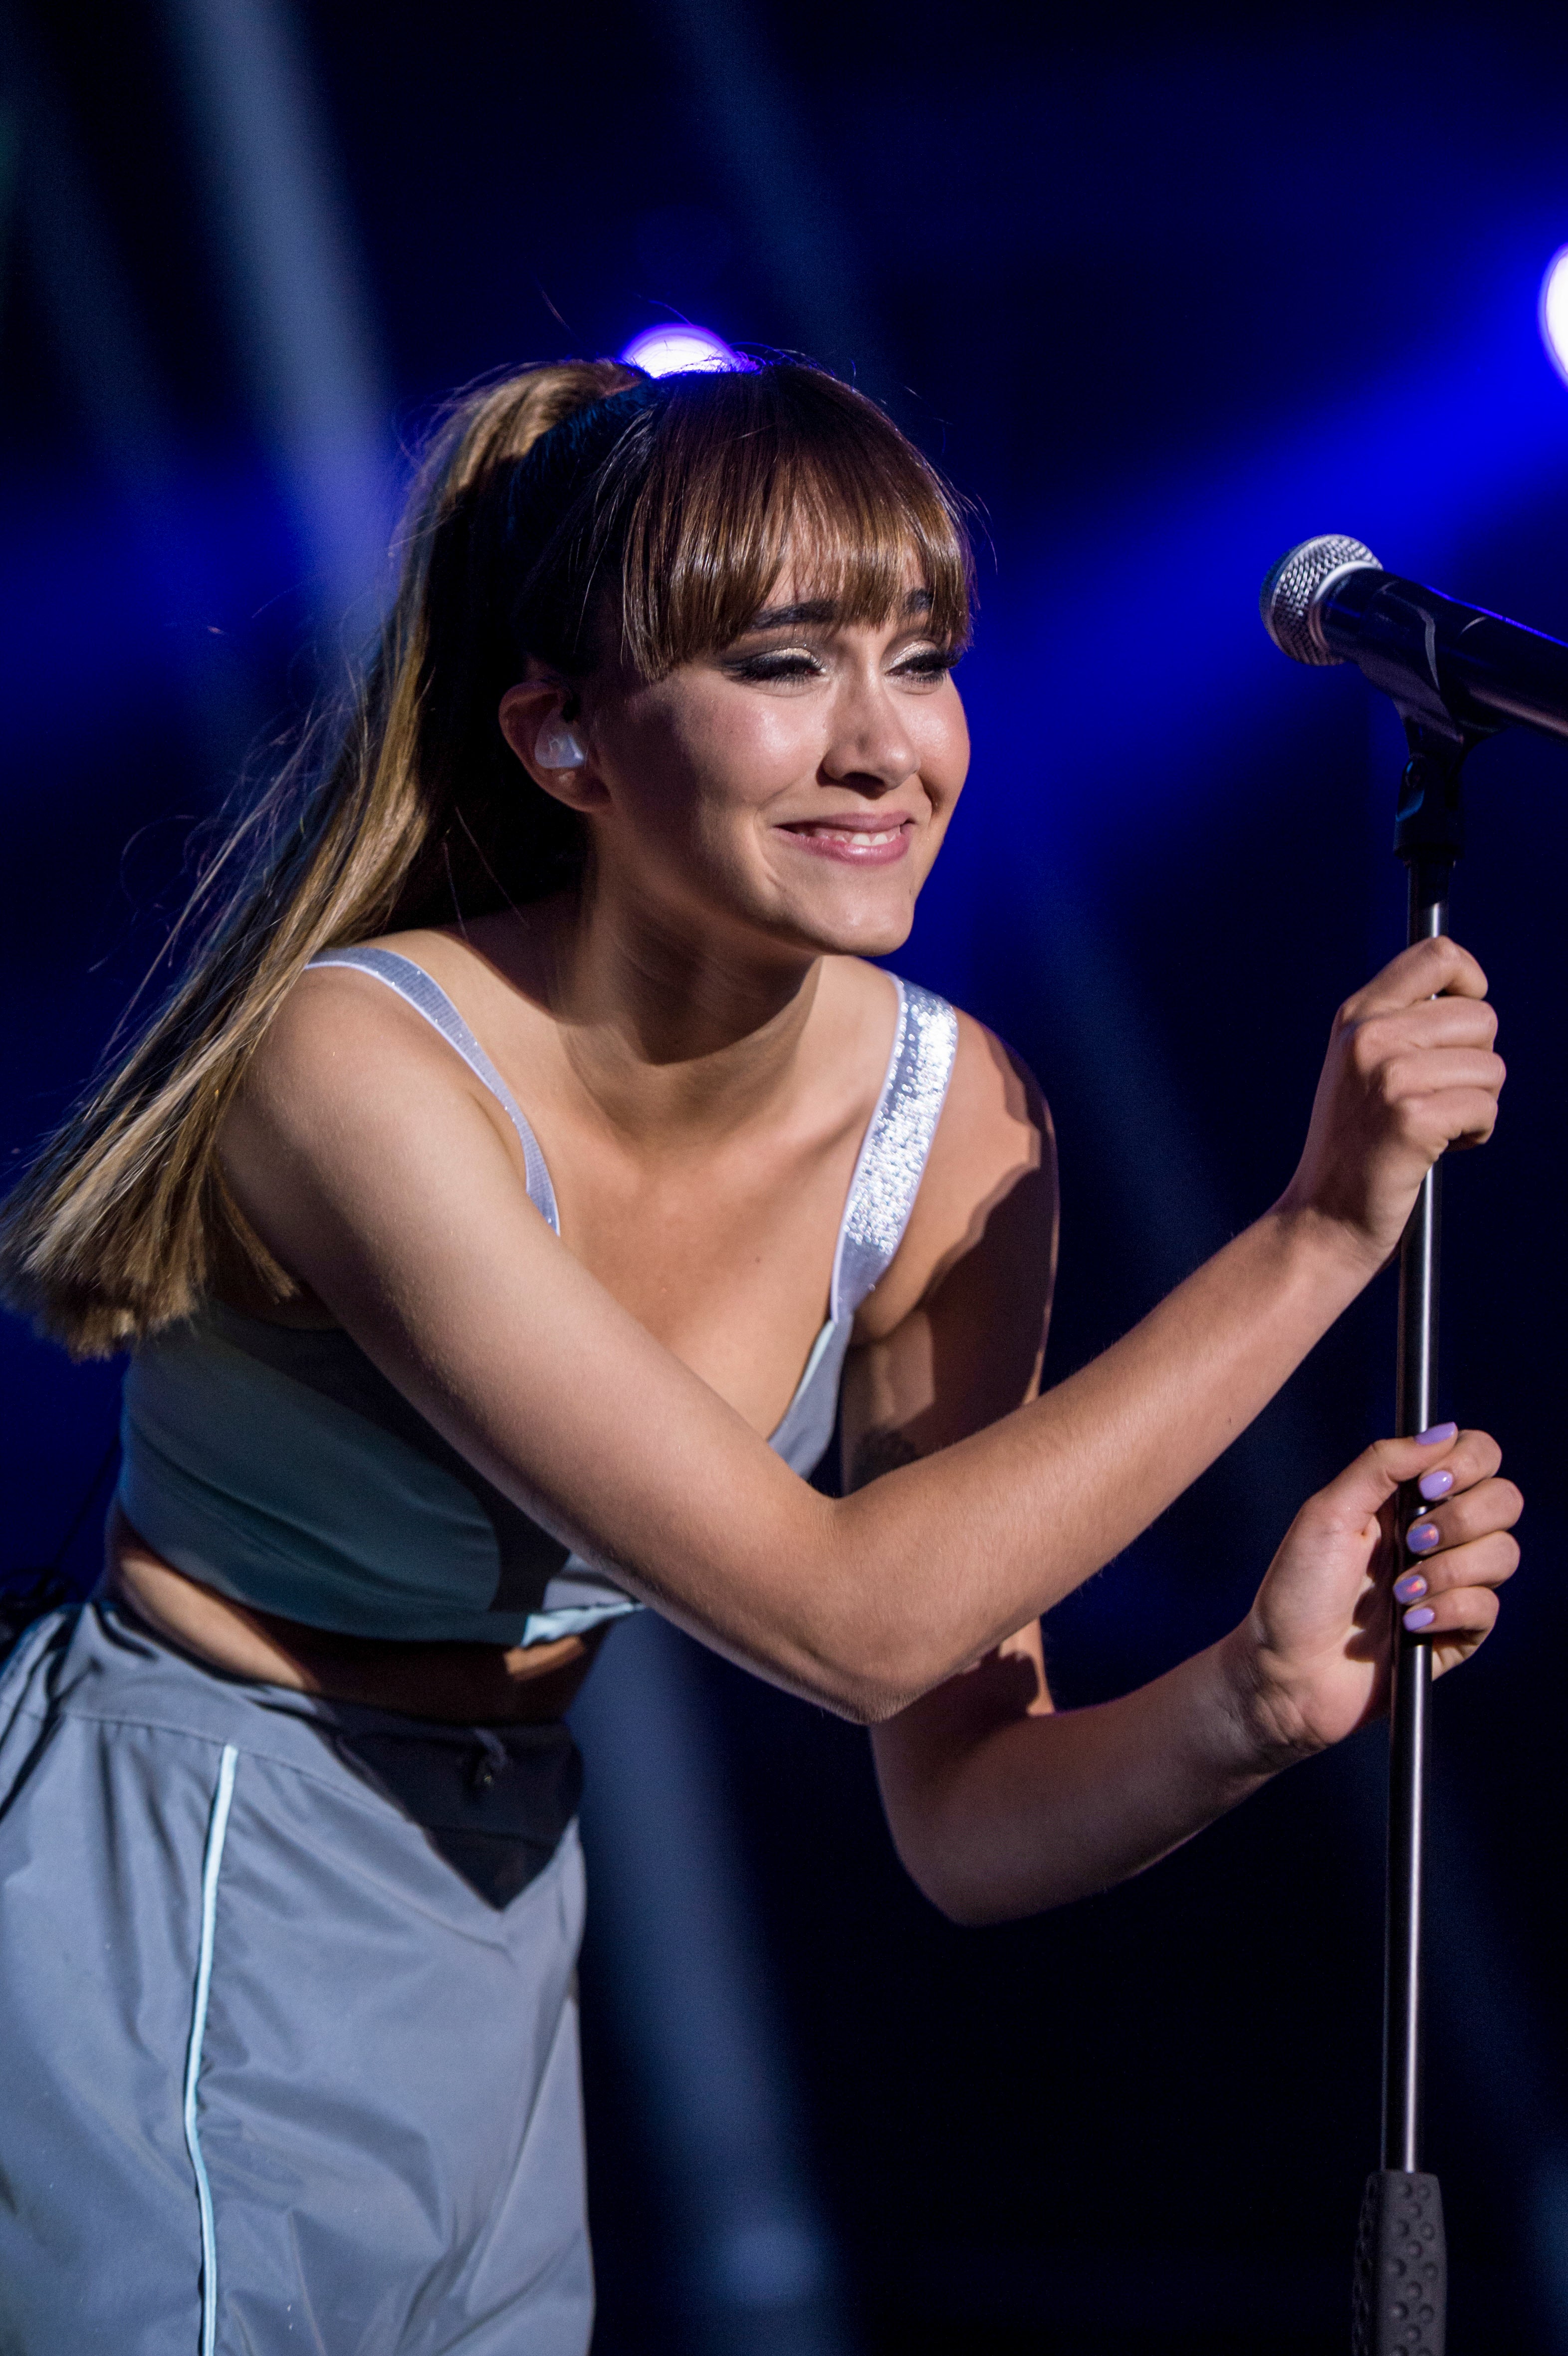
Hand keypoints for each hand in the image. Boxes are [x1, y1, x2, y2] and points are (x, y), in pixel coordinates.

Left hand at [1222, 1427, 1521, 1765]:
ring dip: (1450, 1571)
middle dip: (1462, 1520)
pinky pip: (1488, 1608)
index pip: (1476, 1456)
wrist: (1287, 1671)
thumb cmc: (1295, 1590)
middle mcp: (1437, 1535)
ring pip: (1503, 1554)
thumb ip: (1382, 1464)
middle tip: (1411, 1542)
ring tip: (1400, 1594)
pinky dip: (1449, 1612)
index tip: (1429, 1486)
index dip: (1469, 1463)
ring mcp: (1451, 1583)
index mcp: (1407, 1498)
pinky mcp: (1458, 1631)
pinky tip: (1410, 1625)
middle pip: (1505, 1500)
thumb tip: (1443, 1431)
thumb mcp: (1327, 1513)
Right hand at [1279, 939, 1503, 1270]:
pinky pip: (1486, 1109)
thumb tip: (1470, 997)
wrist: (1323, 1217)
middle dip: (1477, 1062)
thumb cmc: (1354, 1146)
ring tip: (1435, 1125)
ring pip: (1491, 1067)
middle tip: (1439, 1095)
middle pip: (1481, 1016)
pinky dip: (1476, 1134)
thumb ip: (1403, 1024)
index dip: (1471, 982)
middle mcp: (1370, 1037)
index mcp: (1357, 1016)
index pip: (1438, 956)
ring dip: (1478, 1102)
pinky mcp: (1412, 1119)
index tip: (1461, 1025)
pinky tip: (1440, 1149)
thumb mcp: (1361, 1067)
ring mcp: (1389, 1076)